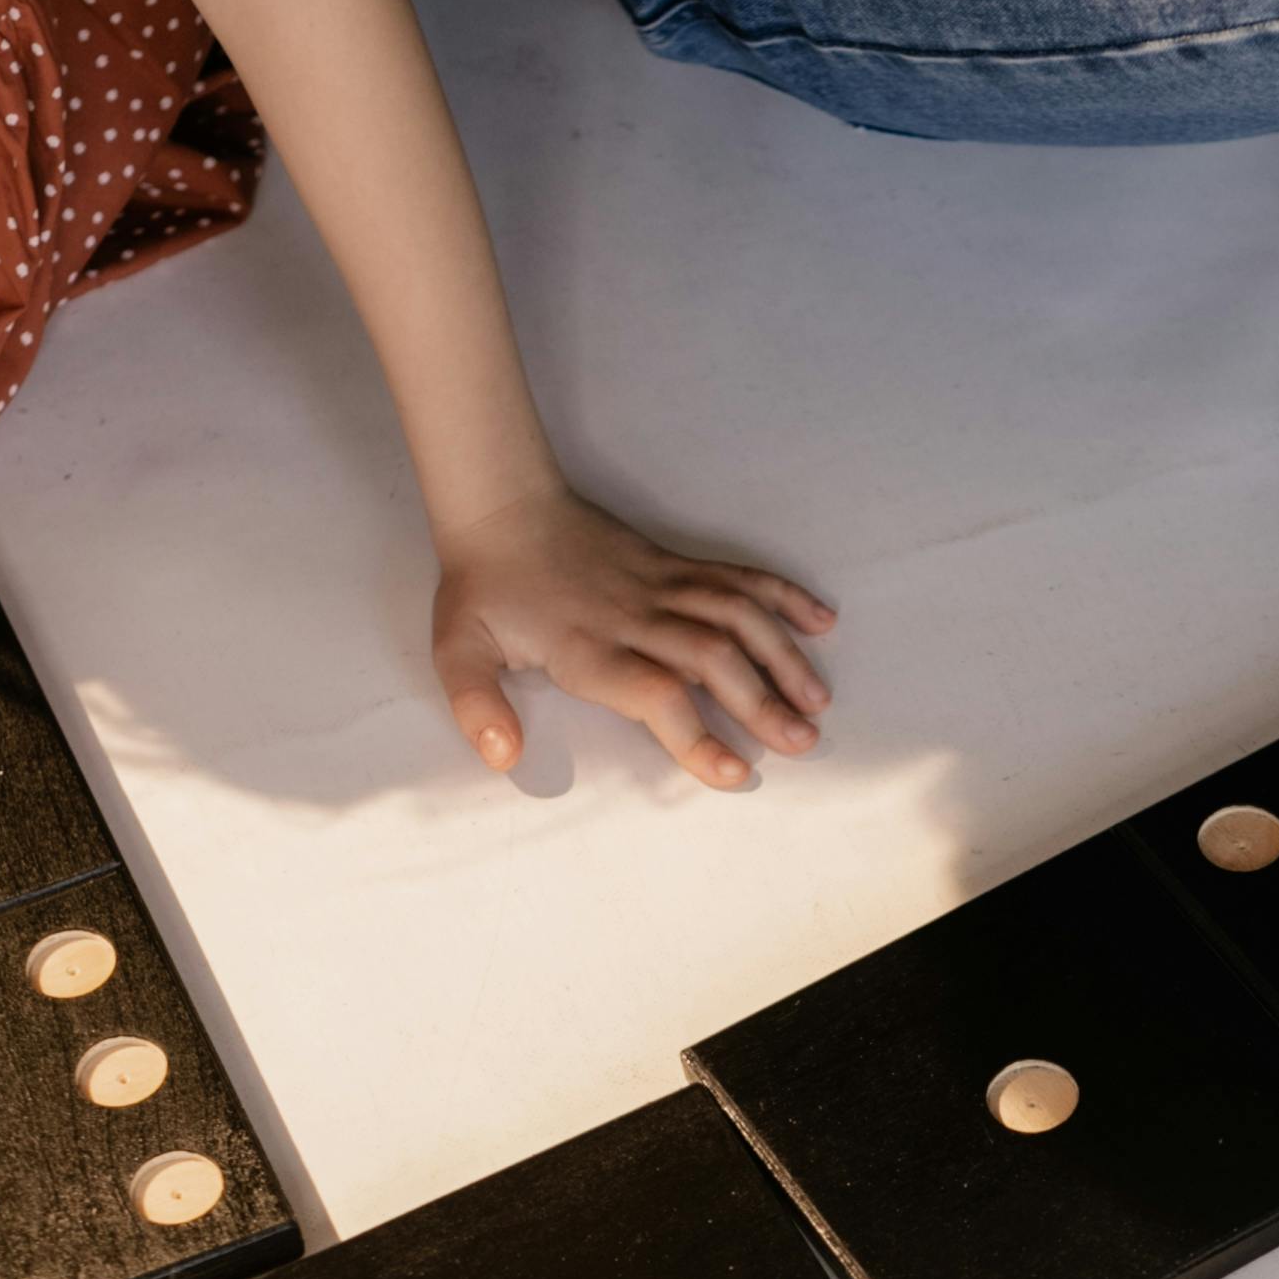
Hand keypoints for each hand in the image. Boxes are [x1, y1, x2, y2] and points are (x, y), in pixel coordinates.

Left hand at [431, 486, 834, 792]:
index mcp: (586, 646)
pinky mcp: (675, 563)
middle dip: (763, 704)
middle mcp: (634, 615)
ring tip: (818, 702)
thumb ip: (476, 705)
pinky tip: (821, 621)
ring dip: (784, 656)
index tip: (733, 773)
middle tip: (802, 745)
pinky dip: (783, 596)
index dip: (697, 735)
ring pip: (737, 616)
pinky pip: (737, 576)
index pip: (655, 693)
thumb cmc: (482, 588)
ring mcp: (662, 585)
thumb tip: (500, 755)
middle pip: (713, 658)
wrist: (499, 505)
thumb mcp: (457, 650)